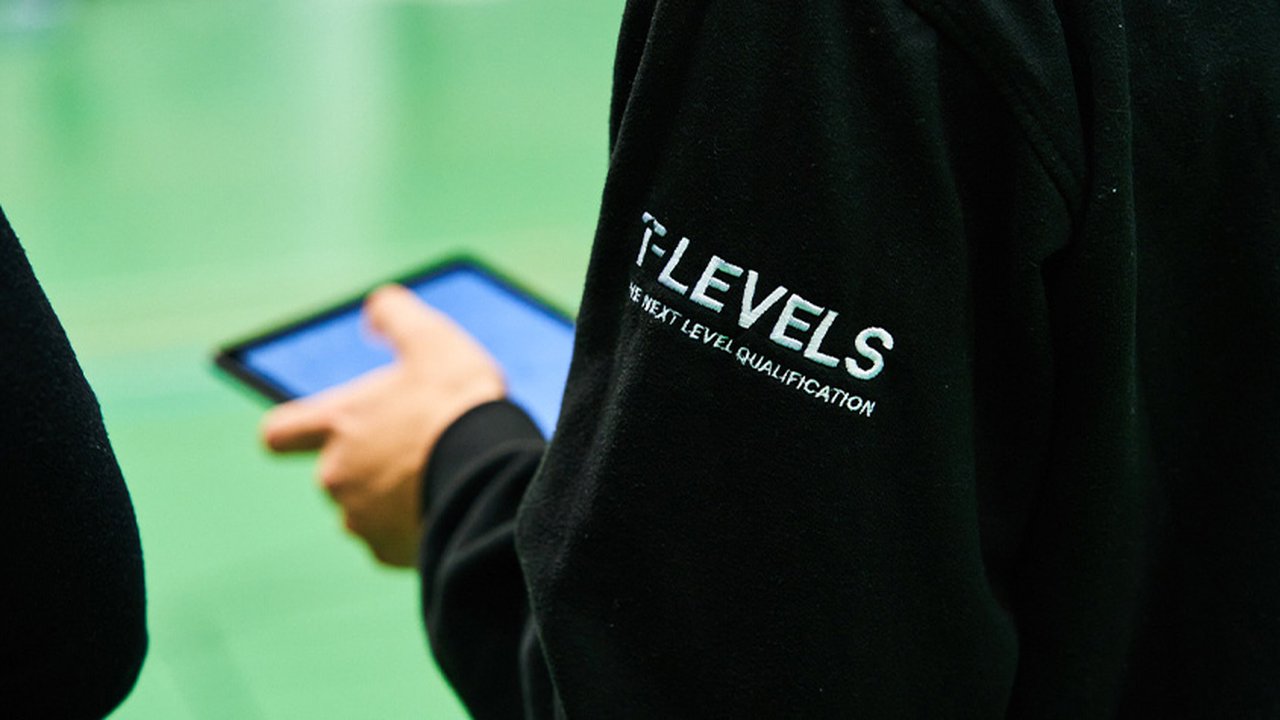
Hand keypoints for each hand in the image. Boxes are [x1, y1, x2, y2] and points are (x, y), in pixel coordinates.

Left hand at [261, 284, 504, 566]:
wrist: (490, 475)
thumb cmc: (456, 404)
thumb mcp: (431, 339)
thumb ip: (397, 316)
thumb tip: (376, 307)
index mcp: (336, 425)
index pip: (277, 434)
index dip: (294, 431)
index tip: (323, 429)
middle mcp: (336, 476)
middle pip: (335, 473)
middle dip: (368, 464)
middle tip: (415, 448)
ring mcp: (360, 519)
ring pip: (365, 510)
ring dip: (390, 499)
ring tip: (436, 480)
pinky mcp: (388, 553)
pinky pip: (392, 542)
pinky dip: (412, 529)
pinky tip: (445, 509)